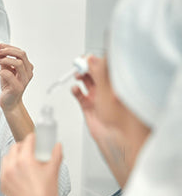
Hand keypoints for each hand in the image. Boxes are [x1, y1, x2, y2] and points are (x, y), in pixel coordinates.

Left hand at [0, 42, 32, 111]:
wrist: (10, 102)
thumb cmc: (9, 86)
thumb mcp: (6, 69)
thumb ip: (4, 59)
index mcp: (26, 67)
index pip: (20, 52)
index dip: (9, 46)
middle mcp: (28, 72)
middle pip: (22, 55)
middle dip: (8, 50)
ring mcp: (24, 80)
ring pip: (19, 63)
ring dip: (6, 59)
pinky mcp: (18, 87)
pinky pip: (11, 76)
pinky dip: (3, 72)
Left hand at [0, 133, 61, 195]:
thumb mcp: (53, 172)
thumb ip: (55, 155)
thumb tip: (56, 147)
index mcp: (25, 160)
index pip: (27, 141)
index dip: (34, 138)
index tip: (37, 139)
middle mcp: (12, 166)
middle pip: (15, 147)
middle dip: (23, 146)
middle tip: (32, 150)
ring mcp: (5, 175)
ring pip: (7, 157)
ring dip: (14, 156)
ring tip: (24, 160)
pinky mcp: (3, 184)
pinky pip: (4, 170)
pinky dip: (10, 168)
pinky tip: (19, 172)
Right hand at [72, 56, 128, 186]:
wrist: (115, 137)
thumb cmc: (121, 117)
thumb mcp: (108, 90)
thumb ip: (99, 73)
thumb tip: (92, 58)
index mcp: (116, 82)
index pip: (104, 64)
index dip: (94, 60)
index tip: (86, 57)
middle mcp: (107, 88)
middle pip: (93, 71)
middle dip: (85, 67)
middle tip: (78, 65)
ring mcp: (98, 96)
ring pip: (86, 81)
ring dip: (79, 77)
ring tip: (76, 76)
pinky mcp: (89, 105)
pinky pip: (79, 95)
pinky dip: (75, 90)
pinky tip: (75, 89)